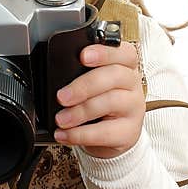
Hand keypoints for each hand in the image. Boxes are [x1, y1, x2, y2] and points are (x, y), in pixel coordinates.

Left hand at [53, 41, 144, 158]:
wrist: (110, 136)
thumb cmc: (98, 102)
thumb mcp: (92, 82)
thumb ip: (79, 72)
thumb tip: (54, 73)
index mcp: (124, 65)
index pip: (123, 52)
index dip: (104, 52)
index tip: (83, 56)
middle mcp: (132, 83)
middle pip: (114, 76)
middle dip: (84, 85)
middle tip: (62, 97)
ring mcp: (133, 107)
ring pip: (110, 103)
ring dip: (80, 111)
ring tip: (61, 119)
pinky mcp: (129, 132)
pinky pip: (105, 132)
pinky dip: (81, 134)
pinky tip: (65, 134)